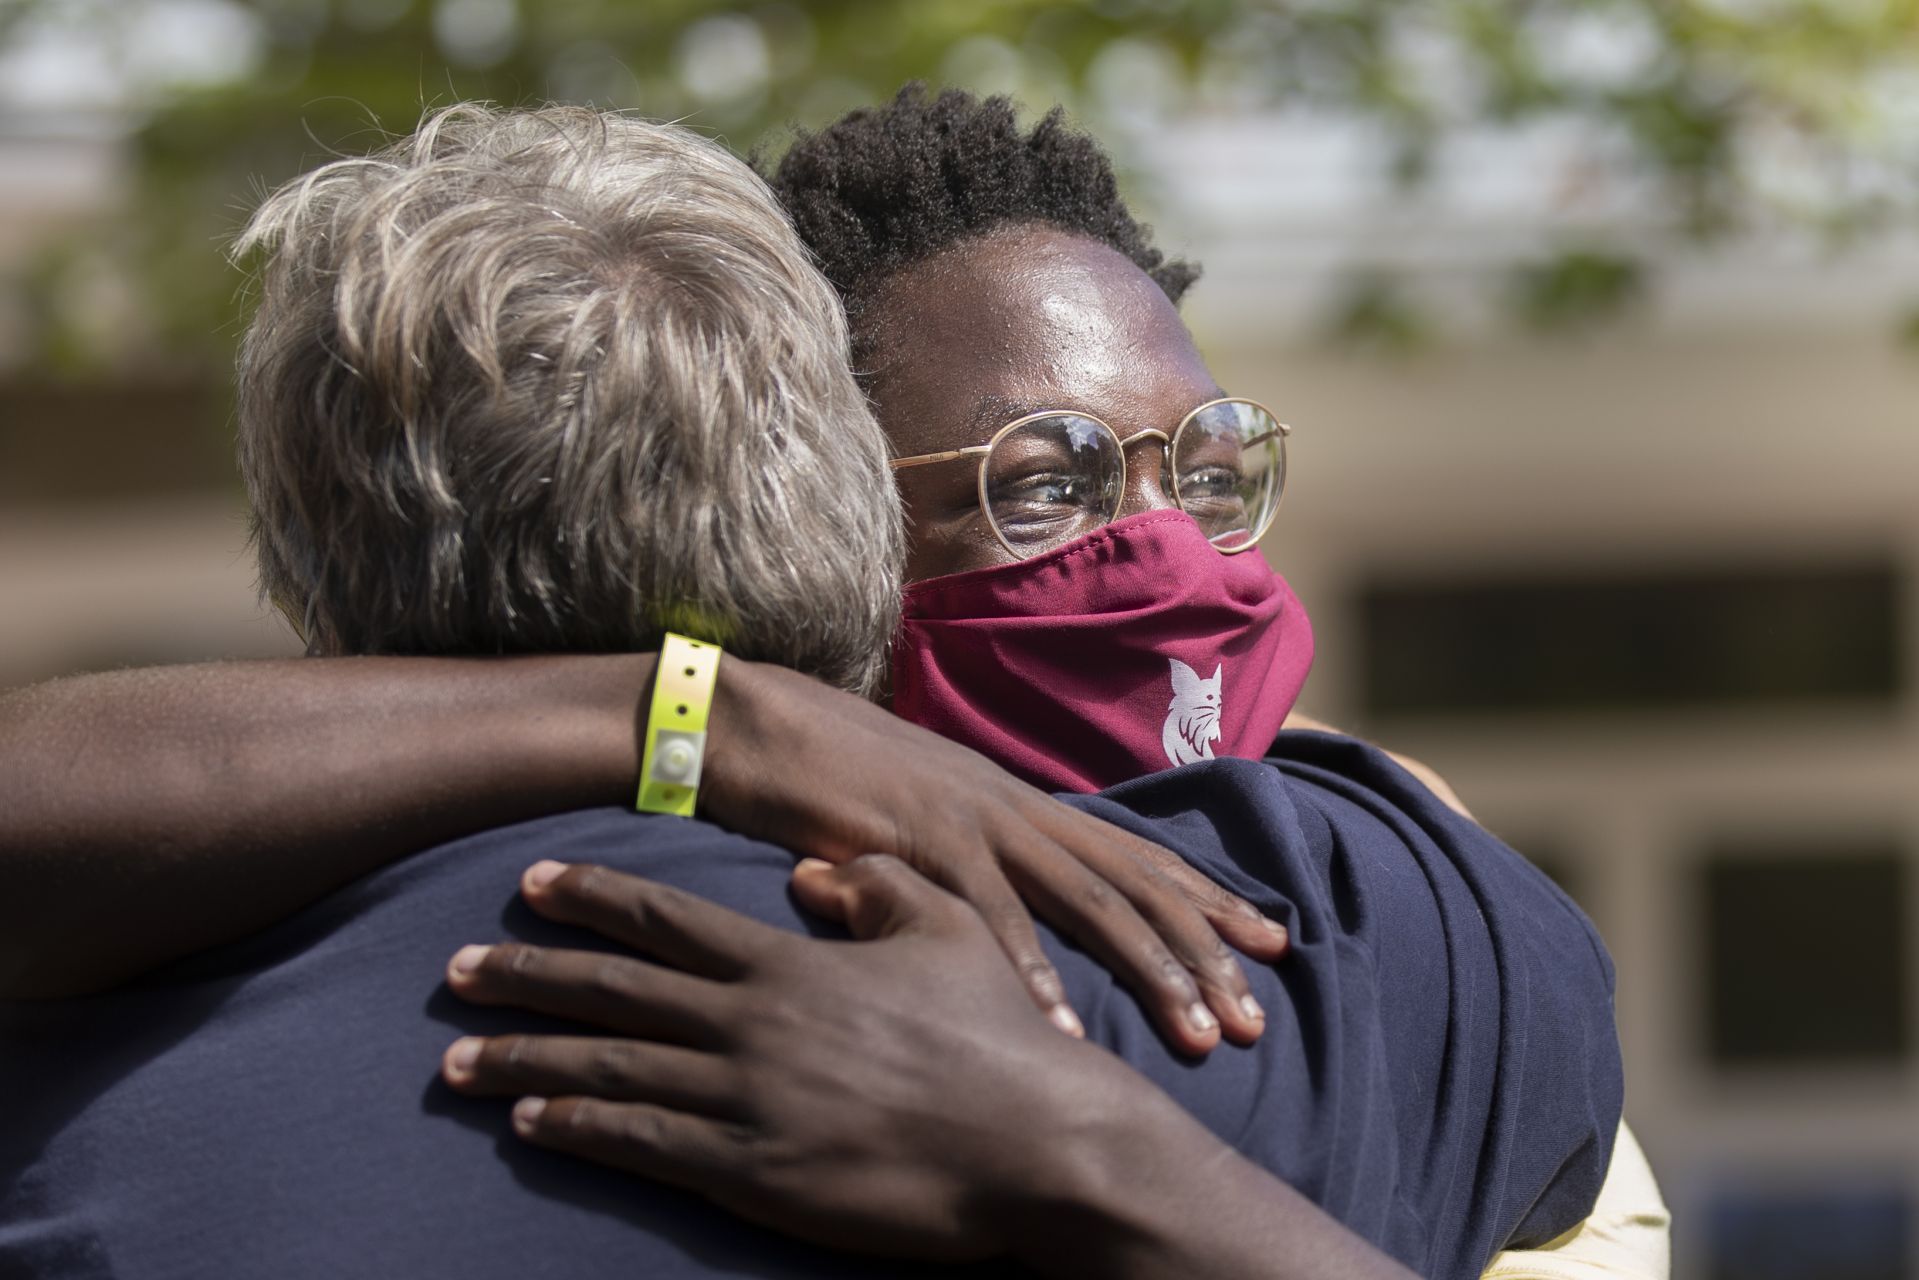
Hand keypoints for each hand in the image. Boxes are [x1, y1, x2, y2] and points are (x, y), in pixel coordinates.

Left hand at [440, 857, 1162, 1261]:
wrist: (1036, 1144)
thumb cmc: (999, 1036)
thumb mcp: (949, 930)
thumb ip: (875, 888)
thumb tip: (810, 871)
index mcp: (790, 963)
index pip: (666, 921)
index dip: (592, 897)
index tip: (531, 883)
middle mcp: (752, 1023)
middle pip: (612, 992)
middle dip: (525, 976)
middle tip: (455, 969)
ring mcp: (746, 1100)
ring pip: (609, 1070)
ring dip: (526, 1060)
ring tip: (457, 1058)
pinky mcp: (752, 1175)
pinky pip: (643, 1145)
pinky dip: (579, 1130)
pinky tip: (531, 1125)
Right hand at [708, 660, 1287, 1053]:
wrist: (760, 723)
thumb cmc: (835, 777)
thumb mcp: (926, 816)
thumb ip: (978, 855)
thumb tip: (1015, 906)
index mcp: (1022, 804)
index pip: (1136, 854)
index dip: (1206, 899)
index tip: (1269, 944)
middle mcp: (1017, 807)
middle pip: (1135, 883)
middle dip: (1204, 950)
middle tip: (1256, 1019)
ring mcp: (976, 820)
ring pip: (1088, 900)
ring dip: (1149, 969)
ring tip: (1198, 1033)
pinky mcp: (922, 841)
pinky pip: (989, 917)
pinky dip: (1031, 974)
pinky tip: (1066, 1029)